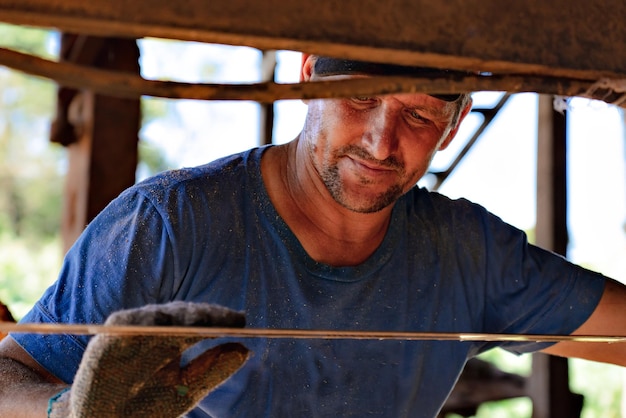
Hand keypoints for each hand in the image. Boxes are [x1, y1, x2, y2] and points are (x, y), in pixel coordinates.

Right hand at [49, 302, 249, 417]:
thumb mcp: (186, 391)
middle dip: (204, 314)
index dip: (220, 318)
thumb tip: (246, 349)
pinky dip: (140, 321)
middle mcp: (153, 333)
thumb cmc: (144, 408)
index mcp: (173, 342)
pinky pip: (123, 325)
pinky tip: (160, 322)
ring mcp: (130, 336)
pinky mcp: (105, 342)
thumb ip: (213, 370)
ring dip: (178, 315)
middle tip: (224, 318)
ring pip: (156, 315)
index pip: (200, 323)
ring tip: (201, 318)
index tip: (242, 320)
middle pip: (181, 315)